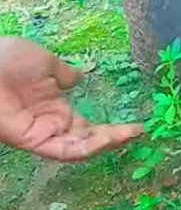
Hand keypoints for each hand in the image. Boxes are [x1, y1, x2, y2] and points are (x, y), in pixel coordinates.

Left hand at [0, 38, 142, 161]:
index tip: (135, 123)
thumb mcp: (44, 61)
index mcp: (52, 106)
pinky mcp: (32, 140)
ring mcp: (41, 132)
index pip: (85, 125)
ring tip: (129, 135)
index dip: (109, 127)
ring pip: (77, 148)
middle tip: (138, 132)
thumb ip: (63, 73)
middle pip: (85, 140)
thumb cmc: (6, 59)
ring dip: (105, 144)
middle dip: (113, 138)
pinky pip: (63, 149)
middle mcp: (49, 123)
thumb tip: (79, 77)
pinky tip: (108, 137)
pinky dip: (87, 147)